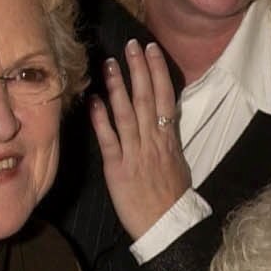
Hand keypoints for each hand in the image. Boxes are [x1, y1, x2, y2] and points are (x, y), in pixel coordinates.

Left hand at [90, 42, 194, 241]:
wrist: (168, 225)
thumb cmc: (172, 196)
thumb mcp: (177, 162)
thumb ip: (167, 138)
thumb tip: (161, 117)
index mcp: (169, 139)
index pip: (165, 97)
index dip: (157, 71)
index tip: (151, 50)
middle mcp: (153, 141)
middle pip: (146, 98)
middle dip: (139, 69)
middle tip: (131, 45)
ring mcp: (135, 154)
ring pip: (127, 114)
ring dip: (118, 87)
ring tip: (110, 63)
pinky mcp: (118, 169)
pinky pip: (109, 140)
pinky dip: (101, 120)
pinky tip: (94, 101)